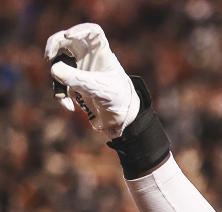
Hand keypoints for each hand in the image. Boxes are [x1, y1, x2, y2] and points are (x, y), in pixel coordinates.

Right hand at [44, 23, 138, 137]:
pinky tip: (69, 107)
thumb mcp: (98, 89)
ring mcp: (80, 71)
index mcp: (103, 55)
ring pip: (58, 63)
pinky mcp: (74, 84)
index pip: (93, 32)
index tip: (68, 35)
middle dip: (54, 45)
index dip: (80, 29)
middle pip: (67, 41)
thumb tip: (53, 68)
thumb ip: (77, 78)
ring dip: (57, 80)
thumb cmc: (118, 101)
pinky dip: (60, 95)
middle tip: (48, 56)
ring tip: (64, 97)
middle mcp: (90, 59)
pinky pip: (59, 83)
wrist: (122, 122)